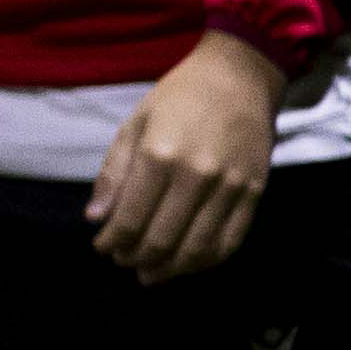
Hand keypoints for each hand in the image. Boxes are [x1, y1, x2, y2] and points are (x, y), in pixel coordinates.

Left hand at [87, 30, 280, 280]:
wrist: (239, 77)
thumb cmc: (177, 98)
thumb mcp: (133, 125)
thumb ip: (113, 174)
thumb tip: (96, 219)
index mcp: (159, 156)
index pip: (131, 220)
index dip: (112, 242)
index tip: (102, 247)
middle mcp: (197, 176)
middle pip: (162, 240)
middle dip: (136, 258)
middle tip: (123, 261)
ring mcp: (230, 187)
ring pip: (198, 249)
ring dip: (169, 269)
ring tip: (150, 272)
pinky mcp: (255, 193)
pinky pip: (231, 241)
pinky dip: (206, 261)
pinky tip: (187, 264)